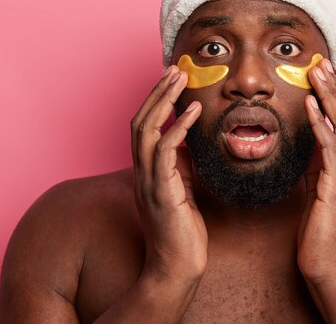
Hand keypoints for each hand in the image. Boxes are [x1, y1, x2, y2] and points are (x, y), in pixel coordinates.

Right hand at [130, 66, 206, 282]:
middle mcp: (141, 172)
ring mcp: (148, 181)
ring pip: (146, 130)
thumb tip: (191, 142)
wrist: (177, 267)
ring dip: (163, 101)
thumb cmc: (182, 231)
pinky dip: (179, 128)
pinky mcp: (162, 192)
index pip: (144, 127)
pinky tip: (195, 112)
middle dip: (157, 92)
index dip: (155, 101)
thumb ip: (182, 166)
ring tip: (180, 79)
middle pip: (140, 121)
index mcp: (146, 171)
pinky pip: (165, 152)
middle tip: (175, 69)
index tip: (172, 80)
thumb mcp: (182, 190)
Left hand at [297, 58, 335, 282]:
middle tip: (320, 63)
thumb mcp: (319, 192)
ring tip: (315, 74)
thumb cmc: (322, 233)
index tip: (324, 75)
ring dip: (329, 97)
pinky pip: (330, 150)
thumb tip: (306, 142)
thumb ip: (317, 166)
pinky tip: (309, 106)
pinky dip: (319, 124)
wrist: (331, 269)